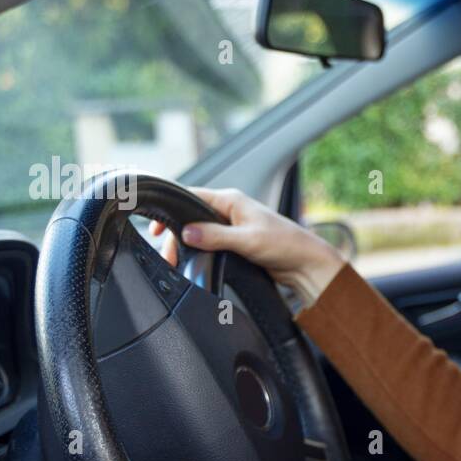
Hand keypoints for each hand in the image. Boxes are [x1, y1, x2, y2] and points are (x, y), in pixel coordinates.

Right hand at [149, 187, 345, 306]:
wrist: (305, 263)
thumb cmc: (284, 245)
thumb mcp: (247, 240)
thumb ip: (215, 236)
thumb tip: (187, 233)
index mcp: (231, 200)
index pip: (190, 197)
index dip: (170, 210)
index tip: (155, 228)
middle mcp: (229, 210)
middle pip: (190, 219)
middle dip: (176, 237)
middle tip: (168, 257)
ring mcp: (232, 226)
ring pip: (199, 233)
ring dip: (186, 246)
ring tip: (177, 263)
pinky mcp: (236, 242)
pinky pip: (209, 244)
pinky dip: (199, 252)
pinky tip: (193, 262)